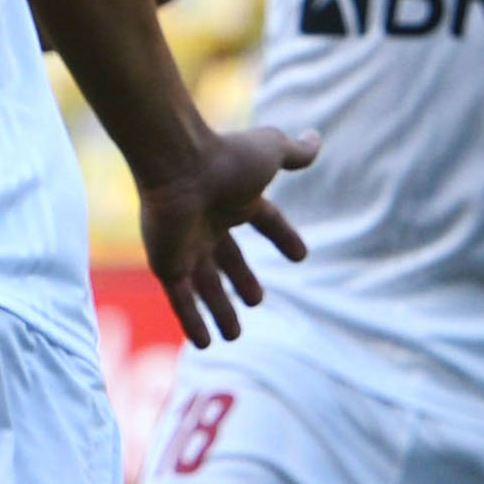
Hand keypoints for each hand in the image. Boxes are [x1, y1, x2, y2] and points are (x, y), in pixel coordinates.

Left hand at [138, 121, 317, 348]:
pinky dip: (192, 321)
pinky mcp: (167, 264)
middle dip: (242, 280)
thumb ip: (295, 152)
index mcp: (236, 199)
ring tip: (233, 336)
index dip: (283, 236)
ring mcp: (187, 246)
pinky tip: (204, 343)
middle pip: (229, 259)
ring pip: (206, 286)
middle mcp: (210, 223)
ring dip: (220, 310)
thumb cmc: (226, 158)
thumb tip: (316, 140)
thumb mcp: (271, 151)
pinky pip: (181, 299)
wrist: (179, 165)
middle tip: (256, 301)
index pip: (266, 221)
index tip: (300, 256)